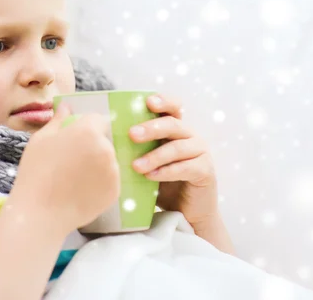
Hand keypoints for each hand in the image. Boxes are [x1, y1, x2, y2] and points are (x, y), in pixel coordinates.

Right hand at [11, 103, 119, 235]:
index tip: (74, 137)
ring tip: (75, 177)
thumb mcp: (40, 140)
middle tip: (72, 160)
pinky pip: (110, 179)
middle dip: (93, 145)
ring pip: (108, 160)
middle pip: (104, 140)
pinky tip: (81, 189)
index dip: (86, 126)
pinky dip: (99, 182)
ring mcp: (113, 171)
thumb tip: (66, 106)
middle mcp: (106, 149)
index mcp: (88, 132)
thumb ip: (58, 120)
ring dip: (97, 163)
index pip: (97, 119)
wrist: (40, 213)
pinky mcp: (115, 191)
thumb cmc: (35, 173)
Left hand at [128, 94, 218, 226]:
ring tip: (136, 166)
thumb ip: (137, 147)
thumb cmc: (161, 182)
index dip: (163, 101)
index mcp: (175, 129)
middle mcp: (190, 136)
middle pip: (173, 124)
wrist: (184, 212)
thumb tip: (107, 138)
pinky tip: (151, 177)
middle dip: (151, 128)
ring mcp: (200, 152)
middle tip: (131, 135)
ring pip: (177, 147)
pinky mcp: (205, 171)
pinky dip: (167, 172)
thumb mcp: (147, 160)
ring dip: (155, 156)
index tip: (148, 102)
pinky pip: (186, 167)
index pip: (173, 107)